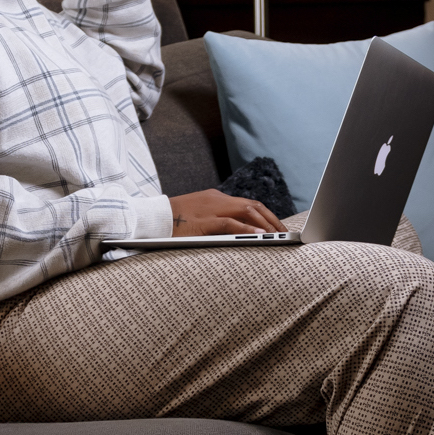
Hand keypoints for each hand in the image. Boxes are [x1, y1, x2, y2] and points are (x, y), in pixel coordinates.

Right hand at [167, 190, 285, 235]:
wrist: (149, 219)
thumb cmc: (171, 222)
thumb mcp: (197, 217)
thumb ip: (215, 220)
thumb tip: (236, 233)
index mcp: (214, 198)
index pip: (247, 203)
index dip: (266, 215)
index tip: (277, 227)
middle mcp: (215, 200)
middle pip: (252, 205)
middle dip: (271, 219)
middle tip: (284, 234)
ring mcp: (210, 210)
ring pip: (246, 211)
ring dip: (265, 224)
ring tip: (277, 236)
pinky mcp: (203, 223)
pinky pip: (230, 224)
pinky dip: (247, 229)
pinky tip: (259, 236)